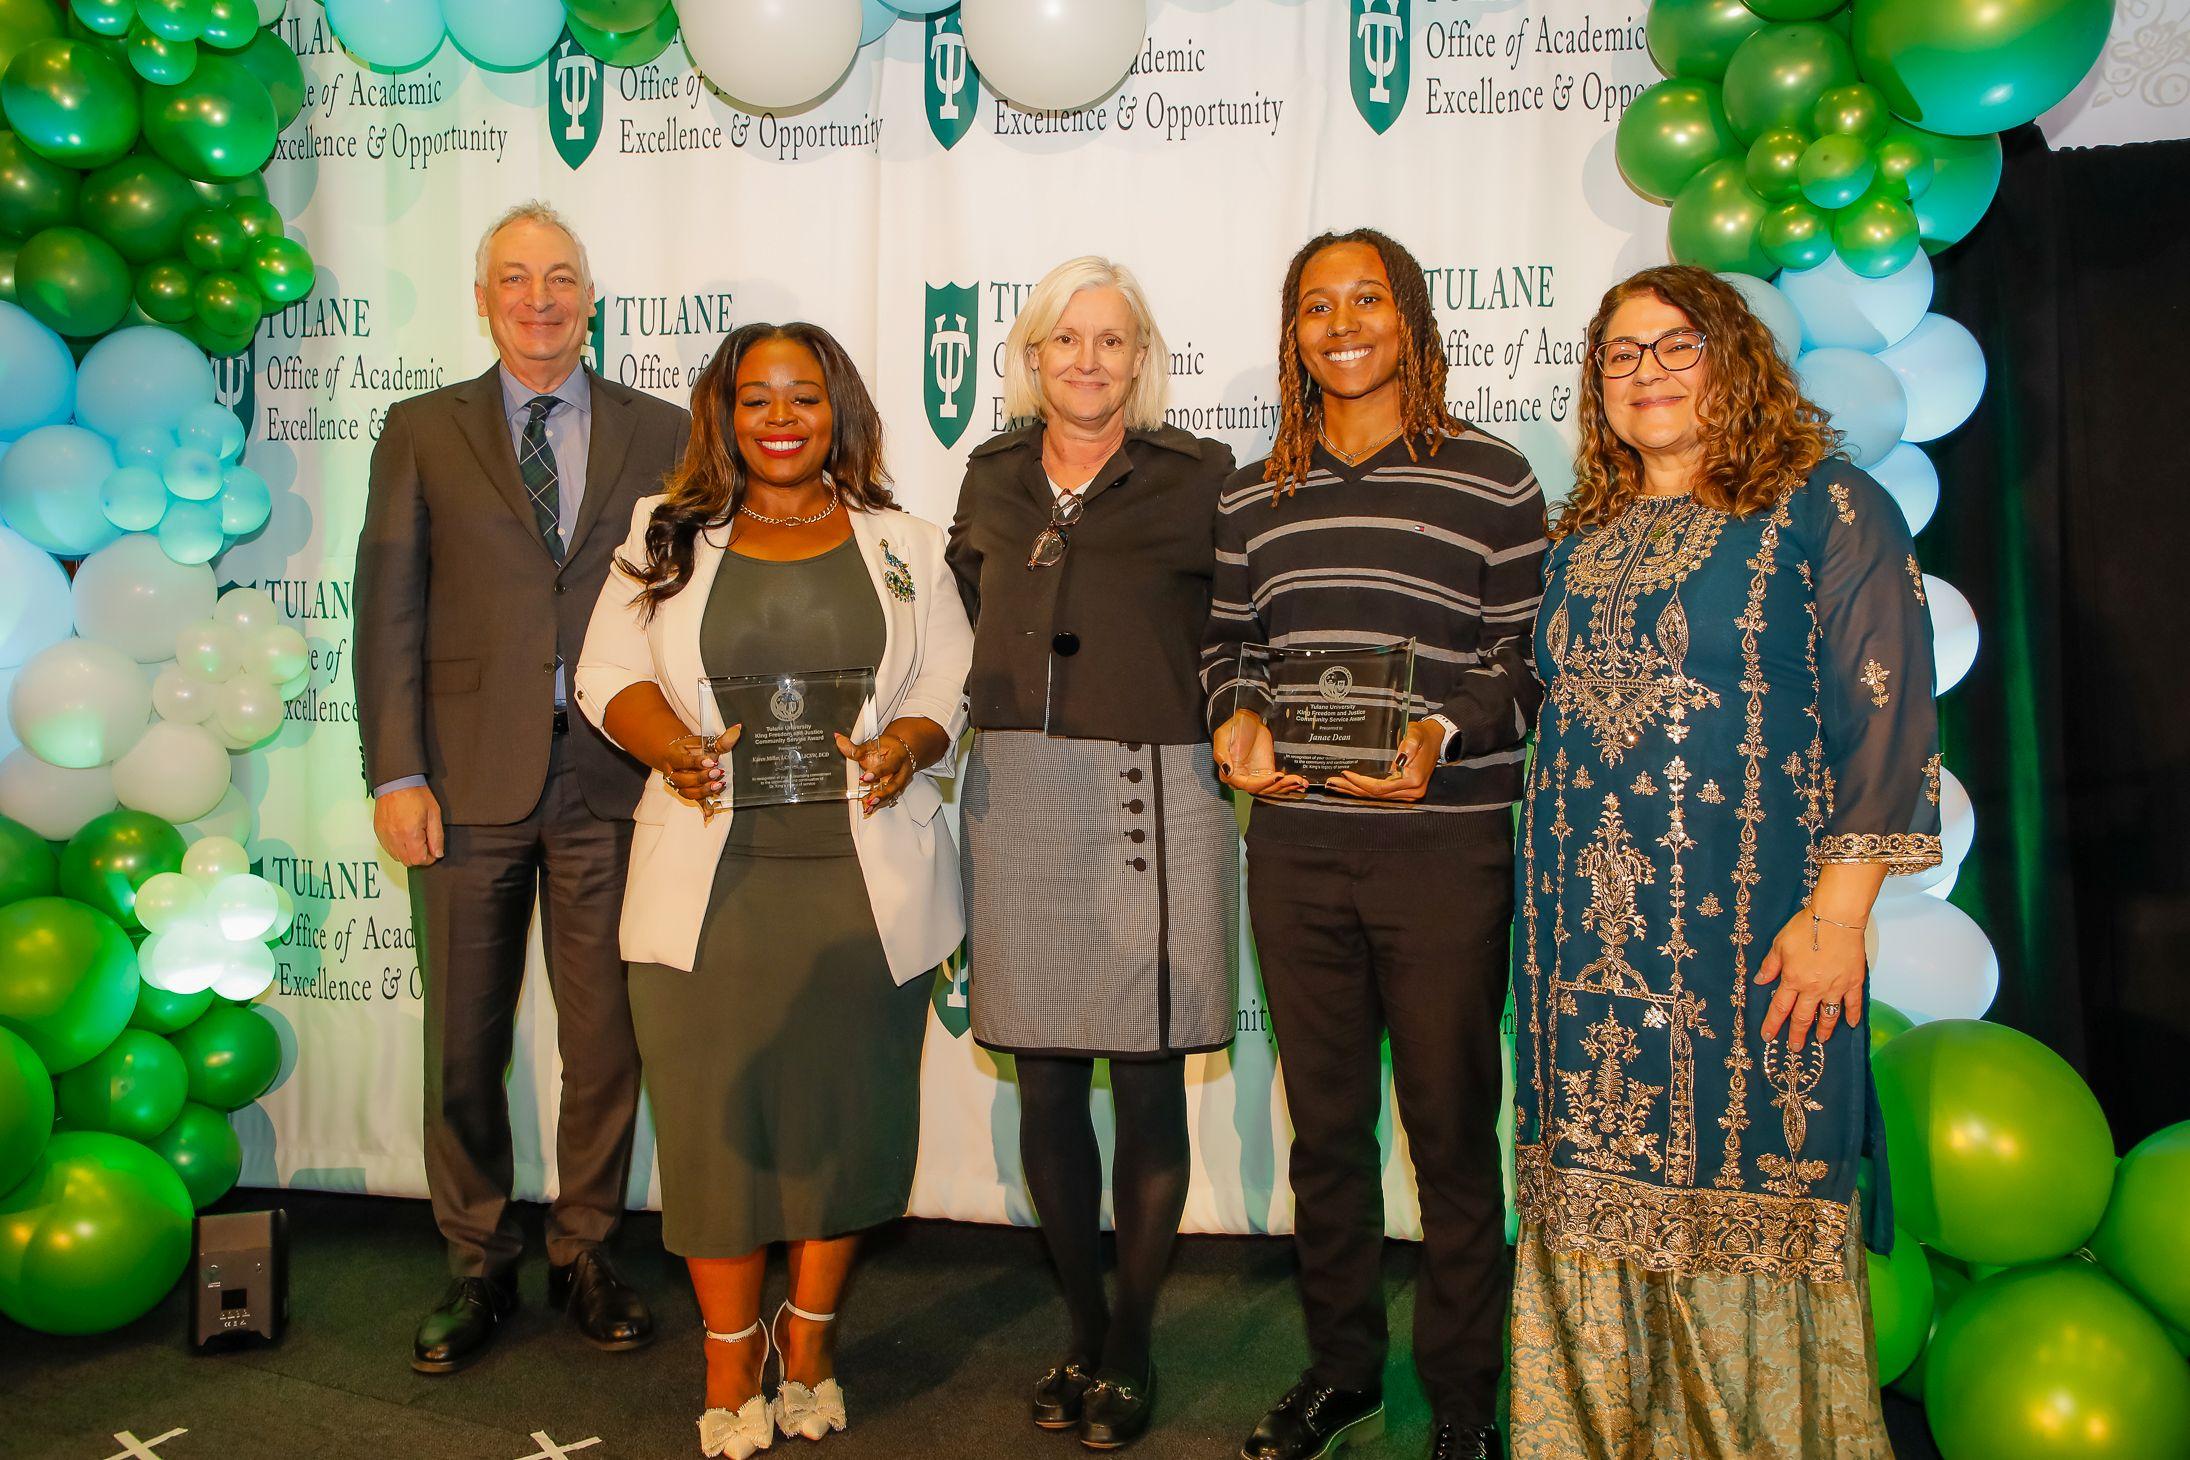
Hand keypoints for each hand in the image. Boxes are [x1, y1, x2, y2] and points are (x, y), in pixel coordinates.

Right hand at [373, 784, 444, 866]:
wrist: (396, 782)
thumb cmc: (415, 794)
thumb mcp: (434, 814)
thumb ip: (437, 836)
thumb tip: (438, 853)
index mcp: (410, 834)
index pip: (419, 860)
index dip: (430, 858)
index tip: (433, 850)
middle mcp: (395, 837)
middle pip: (408, 862)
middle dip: (419, 856)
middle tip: (425, 844)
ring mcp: (385, 836)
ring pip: (397, 857)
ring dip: (407, 853)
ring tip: (414, 839)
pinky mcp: (379, 832)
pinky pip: (388, 849)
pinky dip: (397, 848)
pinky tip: (404, 836)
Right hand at [661, 727, 738, 806]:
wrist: (677, 755)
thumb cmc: (690, 748)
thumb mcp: (702, 741)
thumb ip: (720, 740)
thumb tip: (737, 729)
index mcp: (672, 756)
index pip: (682, 761)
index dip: (696, 762)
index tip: (712, 761)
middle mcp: (672, 773)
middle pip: (683, 779)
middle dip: (701, 778)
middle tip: (717, 773)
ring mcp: (678, 785)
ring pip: (687, 792)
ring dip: (703, 791)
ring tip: (718, 786)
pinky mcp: (688, 793)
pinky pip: (695, 802)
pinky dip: (702, 807)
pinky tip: (709, 813)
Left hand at [835, 730, 914, 816]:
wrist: (902, 750)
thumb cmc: (888, 747)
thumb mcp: (872, 744)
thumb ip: (855, 747)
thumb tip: (839, 740)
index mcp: (898, 756)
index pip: (890, 765)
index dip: (878, 772)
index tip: (865, 777)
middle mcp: (902, 771)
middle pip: (895, 784)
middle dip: (883, 793)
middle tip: (870, 800)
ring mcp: (900, 781)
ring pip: (892, 793)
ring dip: (880, 801)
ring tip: (868, 807)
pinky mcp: (896, 789)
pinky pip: (889, 797)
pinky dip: (879, 803)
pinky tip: (869, 808)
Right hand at [1213, 710, 1306, 797]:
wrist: (1248, 719)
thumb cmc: (1234, 726)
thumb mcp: (1222, 736)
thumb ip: (1221, 754)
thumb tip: (1227, 771)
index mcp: (1231, 773)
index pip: (1248, 785)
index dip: (1263, 784)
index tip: (1277, 776)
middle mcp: (1243, 778)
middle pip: (1262, 790)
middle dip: (1280, 787)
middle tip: (1295, 780)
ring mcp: (1256, 777)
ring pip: (1271, 789)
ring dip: (1287, 787)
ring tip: (1300, 782)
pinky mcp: (1267, 772)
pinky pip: (1277, 783)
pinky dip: (1289, 785)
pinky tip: (1300, 785)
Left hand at [1325, 719, 1443, 801]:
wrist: (1436, 739)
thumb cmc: (1423, 735)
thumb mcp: (1416, 734)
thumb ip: (1410, 744)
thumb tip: (1400, 759)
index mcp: (1413, 780)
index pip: (1381, 787)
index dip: (1361, 782)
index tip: (1346, 774)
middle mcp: (1411, 792)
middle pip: (1376, 795)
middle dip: (1352, 789)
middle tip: (1332, 782)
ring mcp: (1408, 794)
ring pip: (1377, 797)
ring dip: (1355, 792)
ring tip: (1335, 786)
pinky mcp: (1403, 792)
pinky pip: (1381, 794)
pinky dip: (1364, 791)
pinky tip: (1350, 788)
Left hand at [1756, 907, 1865, 1051]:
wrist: (1836, 918)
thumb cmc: (1805, 927)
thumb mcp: (1779, 944)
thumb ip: (1770, 966)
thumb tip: (1761, 982)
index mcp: (1793, 979)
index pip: (1780, 1007)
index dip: (1773, 1023)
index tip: (1768, 1036)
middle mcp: (1813, 988)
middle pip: (1803, 1017)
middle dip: (1797, 1034)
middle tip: (1795, 1048)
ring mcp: (1835, 987)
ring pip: (1828, 1015)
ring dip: (1824, 1030)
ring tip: (1821, 1040)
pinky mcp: (1853, 981)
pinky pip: (1853, 1004)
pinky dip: (1852, 1015)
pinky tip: (1851, 1025)